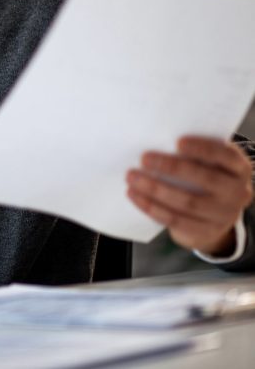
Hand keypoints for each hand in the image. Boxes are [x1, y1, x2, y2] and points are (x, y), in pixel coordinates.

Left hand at [126, 136, 252, 255]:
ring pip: (187, 202)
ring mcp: (224, 216)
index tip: (178, 142)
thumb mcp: (207, 164)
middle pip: (205, 179)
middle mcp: (237, 193)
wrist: (213, 218)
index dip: (203, 149)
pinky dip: (151, 207)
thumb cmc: (204, 179)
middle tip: (144, 158)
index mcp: (239, 169)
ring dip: (155, 189)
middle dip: (172, 168)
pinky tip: (135, 195)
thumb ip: (192, 154)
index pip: (226, 156)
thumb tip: (157, 139)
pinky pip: (175, 220)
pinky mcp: (205, 232)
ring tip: (132, 177)